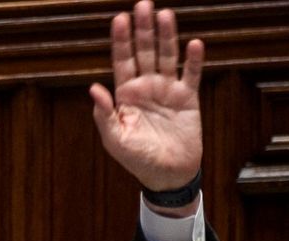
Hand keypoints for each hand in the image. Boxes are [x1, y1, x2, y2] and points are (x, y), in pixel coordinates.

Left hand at [89, 0, 203, 191]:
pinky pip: (191, 75)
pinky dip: (193, 60)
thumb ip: (104, 114)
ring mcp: (167, 90)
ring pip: (167, 57)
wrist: (167, 175)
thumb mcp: (115, 140)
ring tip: (165, 15)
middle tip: (143, 4)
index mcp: (126, 95)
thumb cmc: (137, 159)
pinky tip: (194, 43)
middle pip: (145, 51)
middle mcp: (146, 87)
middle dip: (143, 29)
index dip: (120, 41)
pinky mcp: (188, 98)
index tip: (119, 19)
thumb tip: (94, 89)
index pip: (122, 61)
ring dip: (167, 36)